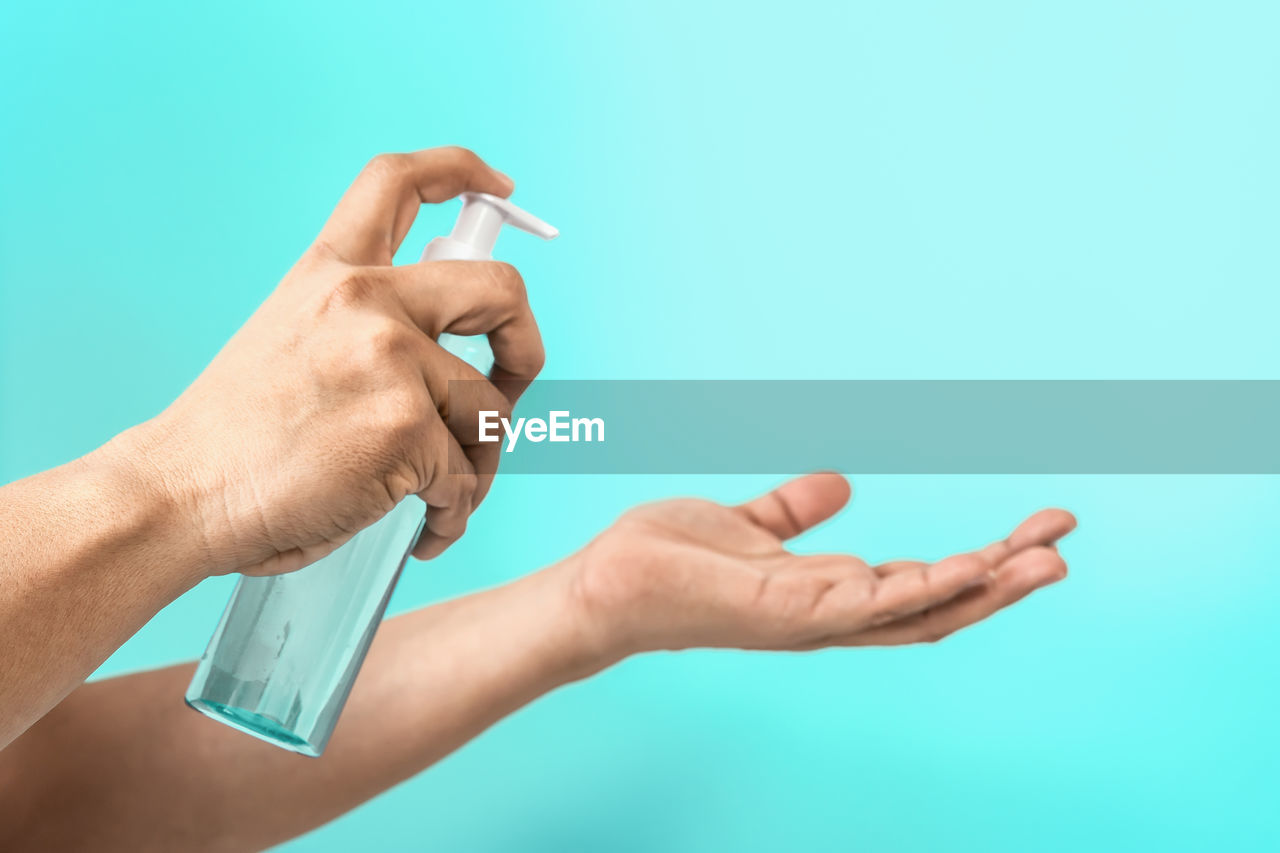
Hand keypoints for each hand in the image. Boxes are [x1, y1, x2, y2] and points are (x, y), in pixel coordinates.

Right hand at [104, 147, 543, 578]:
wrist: (180, 493)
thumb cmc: (235, 437)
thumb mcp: (291, 338)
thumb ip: (361, 324)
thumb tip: (449, 362)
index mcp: (332, 271)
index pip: (398, 182)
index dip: (461, 169)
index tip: (499, 186)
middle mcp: (366, 300)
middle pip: (502, 289)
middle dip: (525, 346)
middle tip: (508, 389)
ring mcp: (390, 360)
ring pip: (488, 410)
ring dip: (480, 463)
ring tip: (443, 497)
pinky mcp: (404, 427)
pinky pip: (466, 477)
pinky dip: (456, 512)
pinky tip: (429, 530)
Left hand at [565, 474, 1074, 660]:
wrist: (603, 585)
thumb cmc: (668, 561)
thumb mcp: (749, 525)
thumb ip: (793, 511)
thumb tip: (840, 484)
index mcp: (826, 592)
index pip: (919, 583)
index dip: (978, 563)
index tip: (1029, 529)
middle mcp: (829, 614)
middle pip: (937, 603)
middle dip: (1003, 577)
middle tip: (1063, 541)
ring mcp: (811, 619)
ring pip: (918, 610)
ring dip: (985, 586)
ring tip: (1046, 557)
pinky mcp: (785, 612)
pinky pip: (868, 604)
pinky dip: (924, 587)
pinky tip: (968, 567)